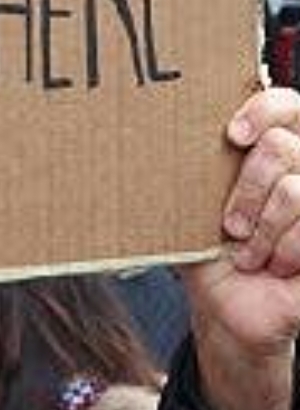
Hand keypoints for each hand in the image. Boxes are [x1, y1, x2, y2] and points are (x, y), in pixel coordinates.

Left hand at [185, 87, 299, 409]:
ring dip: (260, 228)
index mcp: (274, 148)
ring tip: (245, 249)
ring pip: (296, 191)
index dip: (264, 109)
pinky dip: (281, 251)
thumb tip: (125, 120)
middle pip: (284, 146)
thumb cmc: (208, 246)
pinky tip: (269, 265)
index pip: (286, 103)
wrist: (228, 306)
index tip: (231, 135)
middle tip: (228, 223)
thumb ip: (184, 160)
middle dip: (246, 188)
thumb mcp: (191, 198)